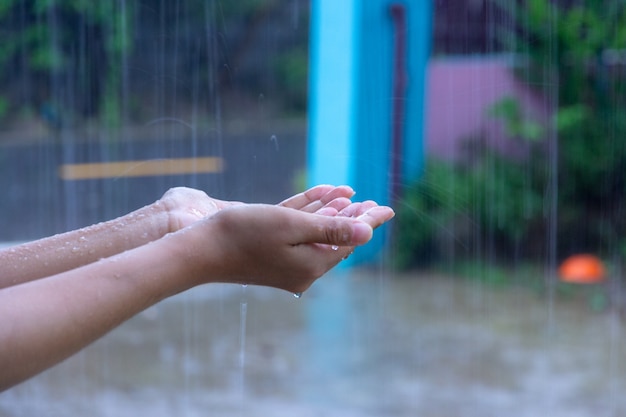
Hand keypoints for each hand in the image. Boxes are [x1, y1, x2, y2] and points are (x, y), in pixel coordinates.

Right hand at [182, 202, 393, 293]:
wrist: (202, 250)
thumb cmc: (245, 234)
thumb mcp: (292, 226)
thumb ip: (331, 229)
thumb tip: (367, 232)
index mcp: (312, 265)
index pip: (349, 240)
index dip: (368, 221)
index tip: (387, 208)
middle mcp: (303, 270)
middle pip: (336, 240)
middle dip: (354, 219)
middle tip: (374, 204)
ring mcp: (288, 266)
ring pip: (318, 236)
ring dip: (334, 216)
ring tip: (353, 199)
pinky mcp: (274, 258)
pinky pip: (300, 236)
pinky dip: (311, 219)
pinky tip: (321, 204)